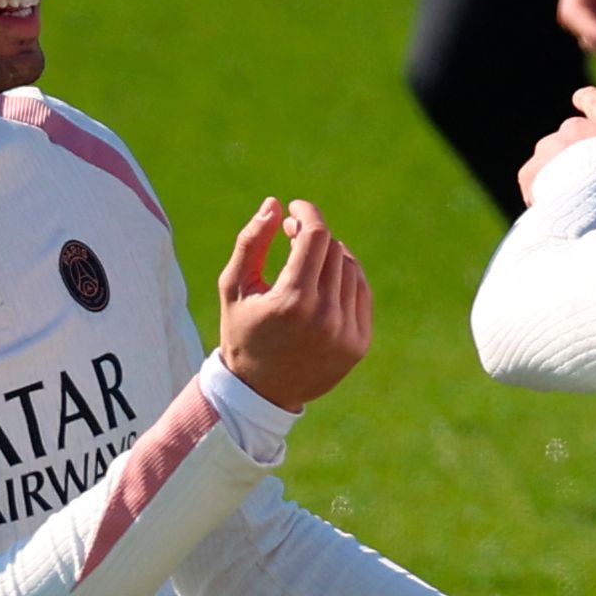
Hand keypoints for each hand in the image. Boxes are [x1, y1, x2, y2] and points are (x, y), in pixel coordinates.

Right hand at [217, 197, 371, 410]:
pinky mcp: (359, 343)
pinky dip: (346, 277)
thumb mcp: (234, 286)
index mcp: (292, 301)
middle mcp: (324, 317)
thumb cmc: (241, 332)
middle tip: (293, 236)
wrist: (259, 391)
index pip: (316, 237)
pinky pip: (361, 291)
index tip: (296, 207)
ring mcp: (346, 333)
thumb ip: (251, 241)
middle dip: (313, 236)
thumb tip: (275, 204)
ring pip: (349, 268)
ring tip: (306, 263)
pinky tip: (325, 279)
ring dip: (329, 255)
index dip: (308, 213)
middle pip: (332, 250)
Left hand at [517, 87, 595, 206]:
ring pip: (549, 161)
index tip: (578, 97)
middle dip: (576, 160)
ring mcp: (550, 148)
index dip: (587, 100)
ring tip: (571, 206)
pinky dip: (539, 194)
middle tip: (587, 189)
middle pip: (571, 139)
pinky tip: (554, 212)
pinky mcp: (531, 171)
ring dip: (557, 178)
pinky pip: (532, 181)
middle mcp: (577, 130)